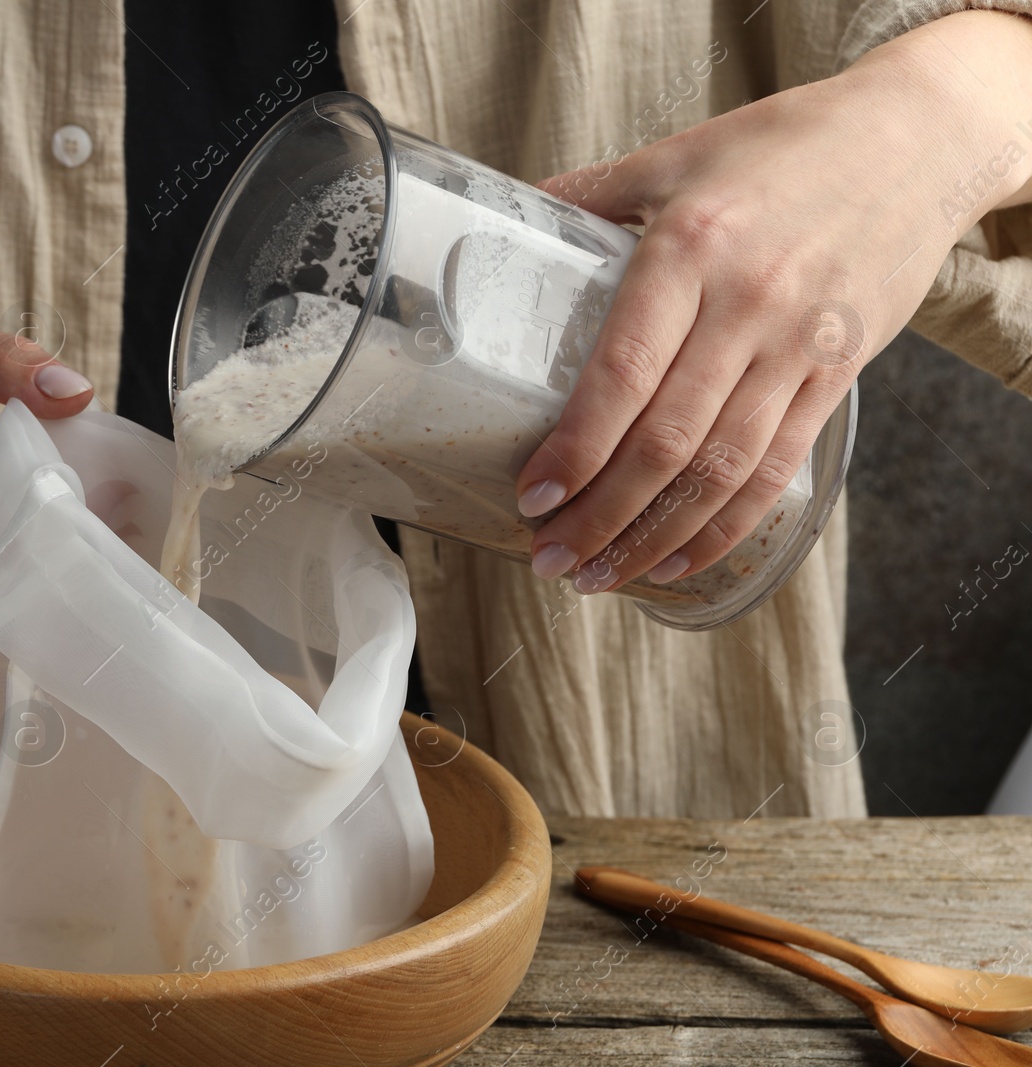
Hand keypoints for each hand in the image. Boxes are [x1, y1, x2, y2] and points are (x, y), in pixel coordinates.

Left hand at [516, 10, 1031, 593]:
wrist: (919, 138)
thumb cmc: (785, 145)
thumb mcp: (678, 155)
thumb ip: (593, 193)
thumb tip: (515, 213)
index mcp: (689, 250)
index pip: (623, 373)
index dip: (576, 447)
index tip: (532, 496)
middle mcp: (745, 306)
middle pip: (667, 441)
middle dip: (601, 515)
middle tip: (550, 558)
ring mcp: (797, 347)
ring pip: (722, 471)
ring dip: (655, 536)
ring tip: (601, 576)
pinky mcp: (838, 374)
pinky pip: (777, 468)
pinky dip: (726, 525)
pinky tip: (679, 560)